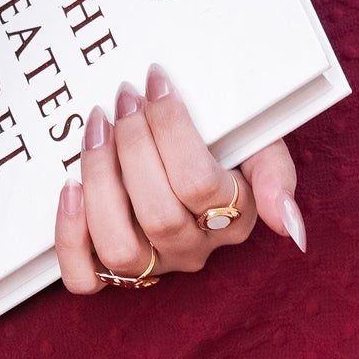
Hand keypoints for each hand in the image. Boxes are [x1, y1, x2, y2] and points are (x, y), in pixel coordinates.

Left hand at [54, 62, 305, 292]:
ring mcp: (150, 265)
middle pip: (159, 216)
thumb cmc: (224, 144)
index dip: (170, 129)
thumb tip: (289, 226)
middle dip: (133, 148)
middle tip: (123, 99)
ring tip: (95, 131)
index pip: (199, 184)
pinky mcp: (110, 273)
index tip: (155, 81)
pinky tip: (70, 188)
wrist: (194, 150)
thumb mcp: (261, 145)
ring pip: (120, 249)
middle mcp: (193, 250)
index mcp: (235, 218)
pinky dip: (70, 237)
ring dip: (100, 183)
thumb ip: (277, 177)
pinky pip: (85, 277)